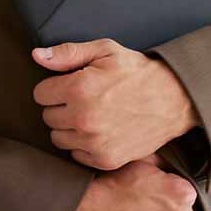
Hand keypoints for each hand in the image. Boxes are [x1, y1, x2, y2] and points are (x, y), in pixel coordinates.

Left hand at [31, 38, 197, 171]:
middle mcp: (83, 118)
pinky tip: (99, 130)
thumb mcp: (105, 51)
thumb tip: (37, 56)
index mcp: (79, 89)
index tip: (69, 84)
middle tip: (83, 98)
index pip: (40, 94)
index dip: (54, 86)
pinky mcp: (105, 160)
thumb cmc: (137, 73)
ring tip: (90, 113)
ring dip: (69, 127)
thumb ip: (67, 53)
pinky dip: (83, 144)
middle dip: (61, 106)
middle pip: (47, 117)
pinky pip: (75, 155)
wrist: (173, 99)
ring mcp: (94, 142)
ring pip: (58, 138)